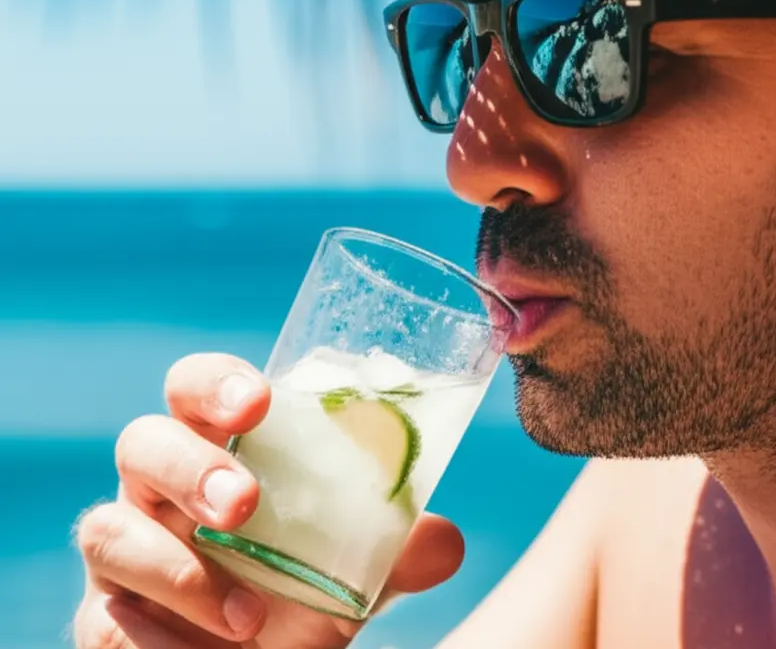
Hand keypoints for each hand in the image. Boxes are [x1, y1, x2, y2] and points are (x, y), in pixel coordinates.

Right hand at [73, 353, 464, 647]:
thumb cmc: (300, 582)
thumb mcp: (355, 564)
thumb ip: (397, 547)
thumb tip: (444, 540)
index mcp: (217, 444)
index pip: (195, 385)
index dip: (214, 382)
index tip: (260, 400)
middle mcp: (160, 485)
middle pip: (143, 442)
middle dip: (190, 467)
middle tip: (244, 504)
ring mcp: (126, 547)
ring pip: (108, 529)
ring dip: (175, 568)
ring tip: (248, 617)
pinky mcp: (107, 617)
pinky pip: (103, 622)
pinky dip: (153, 642)